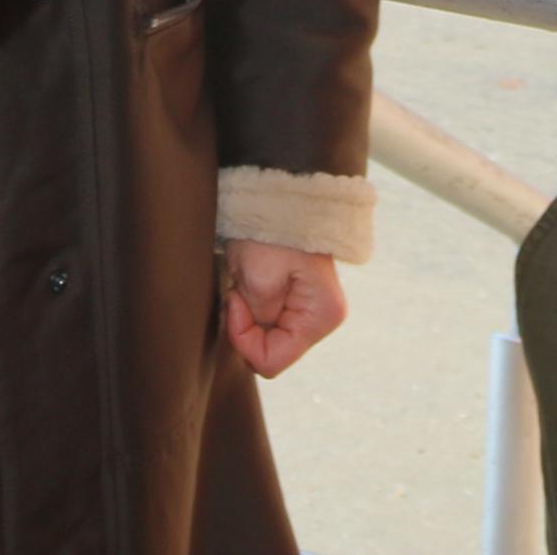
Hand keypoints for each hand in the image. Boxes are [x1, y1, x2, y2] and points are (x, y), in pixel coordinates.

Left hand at [223, 241, 347, 375]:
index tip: (235, 301)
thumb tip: (251, 339)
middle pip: (270, 351)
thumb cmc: (271, 231)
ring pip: (265, 337)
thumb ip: (256, 320)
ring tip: (242, 283)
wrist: (275, 195)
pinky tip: (247, 283)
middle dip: (245, 326)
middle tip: (236, 291)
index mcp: (321, 317)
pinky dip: (250, 307)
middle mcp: (320, 320)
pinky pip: (266, 321)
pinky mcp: (295, 301)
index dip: (244, 339)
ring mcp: (309, 311)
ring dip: (246, 315)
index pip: (271, 361)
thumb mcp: (257, 279)